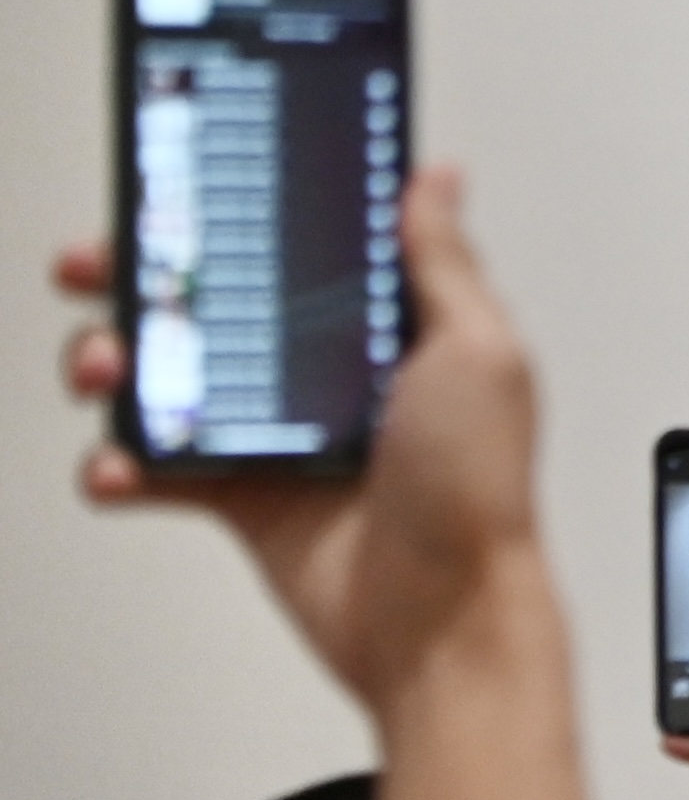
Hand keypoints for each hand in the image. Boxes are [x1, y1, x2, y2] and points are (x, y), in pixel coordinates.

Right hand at [54, 171, 549, 706]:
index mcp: (385, 327)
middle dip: (141, 277)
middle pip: (213, 303)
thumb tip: (434, 178)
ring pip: (167, 377)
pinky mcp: (240, 496)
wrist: (441, 621)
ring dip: (115, 363)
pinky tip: (120, 467)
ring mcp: (277, 433)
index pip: (300, 247)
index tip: (179, 184)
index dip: (240, 214)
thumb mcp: (480, 352)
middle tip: (95, 266)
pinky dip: (120, 466)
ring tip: (105, 370)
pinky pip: (156, 468)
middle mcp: (326, 372)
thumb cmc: (480, 491)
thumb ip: (442, 265)